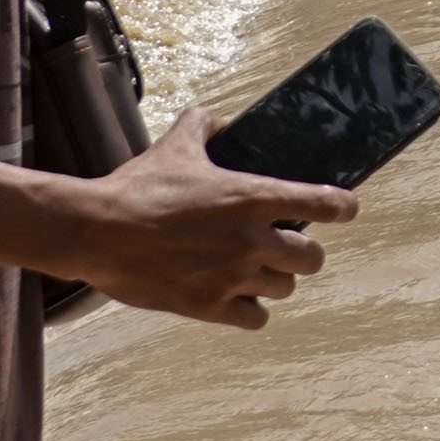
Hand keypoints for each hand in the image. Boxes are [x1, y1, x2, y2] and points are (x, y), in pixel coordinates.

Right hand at [59, 110, 357, 328]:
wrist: (94, 232)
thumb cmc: (136, 188)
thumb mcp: (175, 146)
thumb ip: (205, 126)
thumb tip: (222, 122)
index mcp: (252, 197)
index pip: (325, 204)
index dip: (342, 207)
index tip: (345, 209)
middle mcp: (252, 240)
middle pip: (313, 258)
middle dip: (305, 252)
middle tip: (289, 246)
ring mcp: (232, 277)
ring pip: (285, 288)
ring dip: (277, 280)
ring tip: (260, 272)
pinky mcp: (207, 307)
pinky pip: (255, 319)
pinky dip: (252, 310)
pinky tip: (239, 299)